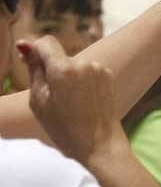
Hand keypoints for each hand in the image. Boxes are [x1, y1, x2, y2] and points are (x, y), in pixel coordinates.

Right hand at [22, 37, 127, 167]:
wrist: (100, 144)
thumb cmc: (65, 128)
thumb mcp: (39, 101)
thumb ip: (34, 69)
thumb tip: (26, 45)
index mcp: (64, 69)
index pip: (46, 42)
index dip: (34, 48)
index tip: (25, 58)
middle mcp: (83, 63)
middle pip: (60, 57)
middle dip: (51, 70)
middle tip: (50, 97)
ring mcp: (98, 68)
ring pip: (73, 65)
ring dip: (67, 77)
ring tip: (69, 103)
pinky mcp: (108, 75)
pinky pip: (87, 71)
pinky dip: (81, 81)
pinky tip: (82, 102)